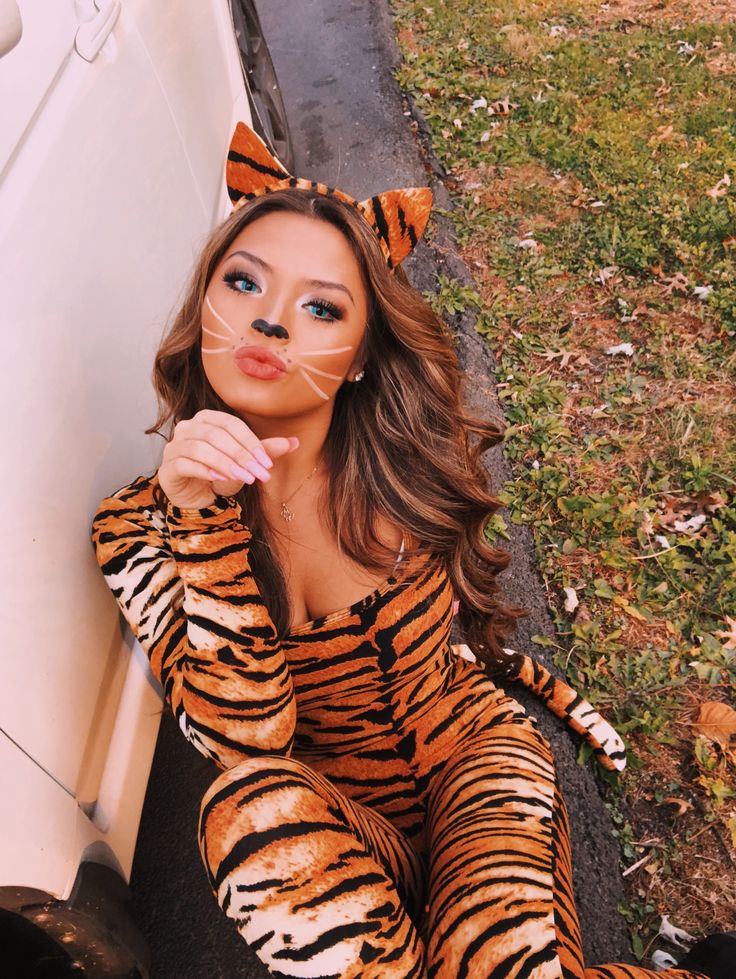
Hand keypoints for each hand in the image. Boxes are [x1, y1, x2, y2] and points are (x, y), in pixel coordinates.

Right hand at [158, 409, 298, 507]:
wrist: (196, 496)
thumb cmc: (219, 474)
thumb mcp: (245, 462)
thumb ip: (265, 451)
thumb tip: (295, 442)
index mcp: (207, 419)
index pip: (231, 424)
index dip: (250, 442)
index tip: (267, 463)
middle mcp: (187, 427)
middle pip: (216, 435)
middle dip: (241, 455)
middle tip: (259, 474)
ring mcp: (174, 446)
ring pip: (200, 448)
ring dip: (225, 464)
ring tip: (244, 478)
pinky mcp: (168, 467)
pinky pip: (185, 464)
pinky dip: (205, 471)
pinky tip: (220, 480)